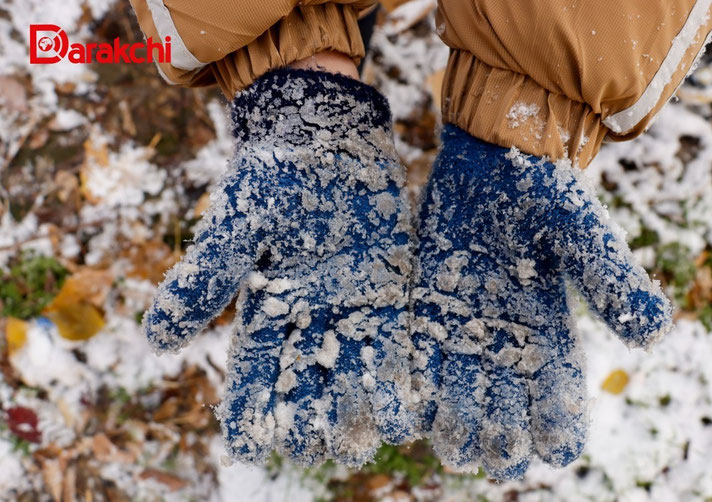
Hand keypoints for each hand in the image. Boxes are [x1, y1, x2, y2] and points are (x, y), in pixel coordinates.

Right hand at [144, 69, 416, 466]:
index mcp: (266, 307)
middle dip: (306, 417)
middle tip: (312, 449)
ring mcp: (351, 305)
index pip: (252, 369)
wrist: (325, 137)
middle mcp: (308, 316)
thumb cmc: (272, 178)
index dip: (247, 406)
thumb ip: (205, 280)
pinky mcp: (390, 289)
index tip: (246, 443)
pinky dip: (397, 372)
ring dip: (354, 406)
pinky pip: (394, 339)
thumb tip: (158, 340)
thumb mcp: (236, 228)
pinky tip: (406, 403)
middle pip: (304, 379)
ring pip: (350, 368)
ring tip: (361, 442)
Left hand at [411, 125, 672, 478]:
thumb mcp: (578, 230)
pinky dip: (418, 385)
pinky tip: (410, 410)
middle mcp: (506, 338)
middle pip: (506, 407)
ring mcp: (465, 325)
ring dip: (457, 422)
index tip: (553, 448)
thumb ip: (610, 277)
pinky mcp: (428, 306)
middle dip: (501, 437)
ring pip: (460, 391)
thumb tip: (654, 332)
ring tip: (453, 445)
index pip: (559, 394)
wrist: (492, 155)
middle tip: (494, 456)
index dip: (559, 427)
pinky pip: (421, 356)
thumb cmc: (543, 190)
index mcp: (549, 329)